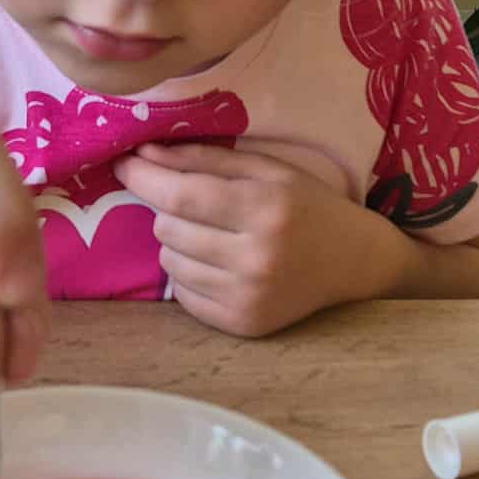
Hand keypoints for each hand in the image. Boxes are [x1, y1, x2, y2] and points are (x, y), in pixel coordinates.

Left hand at [114, 143, 404, 337]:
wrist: (354, 264)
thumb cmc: (308, 206)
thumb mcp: (266, 169)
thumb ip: (204, 159)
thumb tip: (144, 154)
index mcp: (265, 208)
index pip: (180, 196)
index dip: (143, 178)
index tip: (124, 163)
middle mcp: (256, 257)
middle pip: (168, 229)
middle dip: (170, 210)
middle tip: (198, 205)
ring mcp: (249, 297)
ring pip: (169, 262)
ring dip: (179, 243)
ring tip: (214, 235)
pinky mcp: (242, 324)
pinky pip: (183, 295)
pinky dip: (190, 275)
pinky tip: (220, 264)